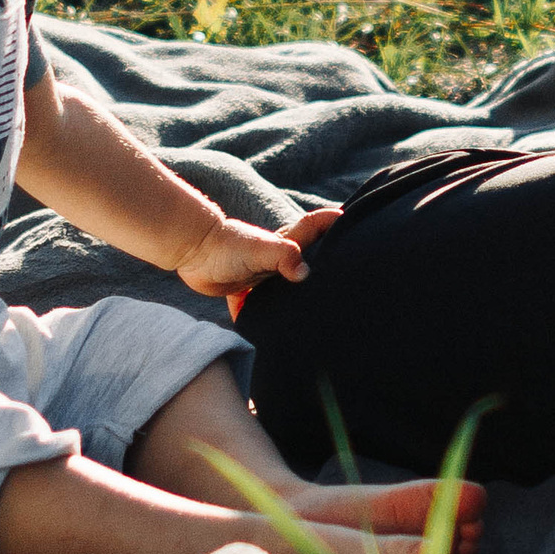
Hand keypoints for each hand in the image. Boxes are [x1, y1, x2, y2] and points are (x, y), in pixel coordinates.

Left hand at [175, 202, 341, 316]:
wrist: (194, 254)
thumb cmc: (229, 245)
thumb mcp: (262, 248)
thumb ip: (285, 256)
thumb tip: (305, 274)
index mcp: (290, 243)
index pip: (320, 226)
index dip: (338, 221)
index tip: (360, 225)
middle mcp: (283, 259)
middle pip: (312, 261)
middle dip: (328, 268)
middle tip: (350, 280)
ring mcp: (269, 276)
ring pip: (292, 288)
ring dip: (302, 299)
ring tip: (324, 314)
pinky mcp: (254, 293)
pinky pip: (269, 308)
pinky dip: (275, 318)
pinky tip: (285, 332)